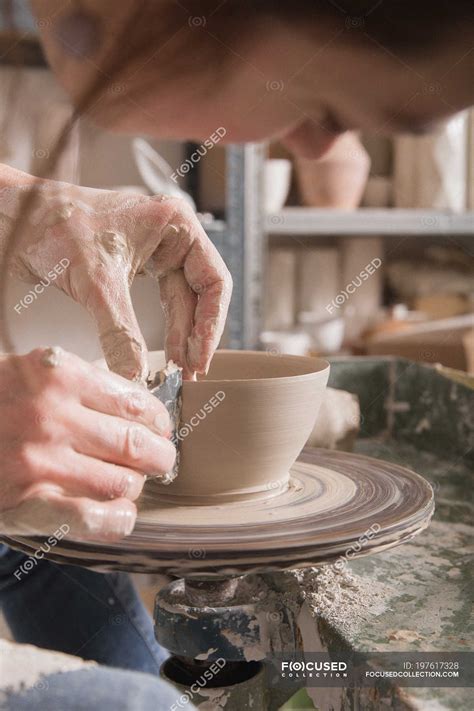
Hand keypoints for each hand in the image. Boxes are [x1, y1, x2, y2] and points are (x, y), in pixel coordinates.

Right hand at [0, 347, 174, 539]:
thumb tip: (139, 405)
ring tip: (130, 484)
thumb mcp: (31, 371)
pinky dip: (117, 521)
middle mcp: (51, 415)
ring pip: (122, 482)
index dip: (159, 422)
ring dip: (135, 487)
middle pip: (137, 445)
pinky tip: (122, 515)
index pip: (136, 403)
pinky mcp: (25, 500)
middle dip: (160, 458)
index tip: (160, 429)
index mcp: (59, 375)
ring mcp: (39, 461)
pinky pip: (90, 518)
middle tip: (159, 461)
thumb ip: (80, 382)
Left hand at [5, 177, 231, 379]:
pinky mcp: (136, 268)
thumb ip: (120, 331)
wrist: (17, 217)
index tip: (200, 356)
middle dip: (195, 334)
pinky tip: (163, 352)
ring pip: (180, 302)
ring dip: (180, 336)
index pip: (214, 280)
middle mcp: (171, 237)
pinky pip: (159, 303)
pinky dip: (161, 329)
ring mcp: (154, 252)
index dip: (211, 323)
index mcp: (175, 224)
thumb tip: (136, 376)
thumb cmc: (54, 224)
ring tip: (179, 369)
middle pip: (200, 294)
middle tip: (189, 371)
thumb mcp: (95, 282)